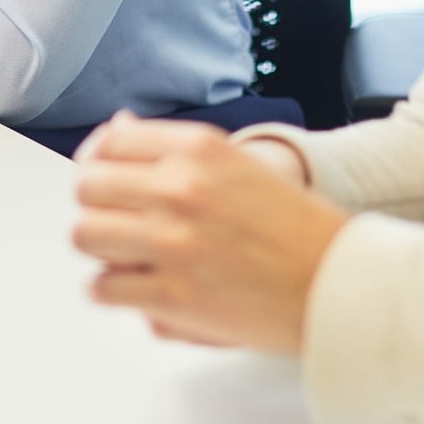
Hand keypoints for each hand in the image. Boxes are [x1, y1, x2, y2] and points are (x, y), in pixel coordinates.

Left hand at [70, 112, 348, 353]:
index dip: (98, 164)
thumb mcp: (238, 165)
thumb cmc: (297, 230)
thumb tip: (119, 128)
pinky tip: (142, 288)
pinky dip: (115, 291)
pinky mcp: (171, 296)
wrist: (338, 285)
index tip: (104, 178)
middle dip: (97, 207)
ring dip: (101, 249)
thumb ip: (174, 149)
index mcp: (198, 149)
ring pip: (84, 236)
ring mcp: (172, 242)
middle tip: (117, 222)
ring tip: (128, 257)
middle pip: (86, 189)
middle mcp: (180, 188)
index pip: (108, 143)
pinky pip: (103, 288)